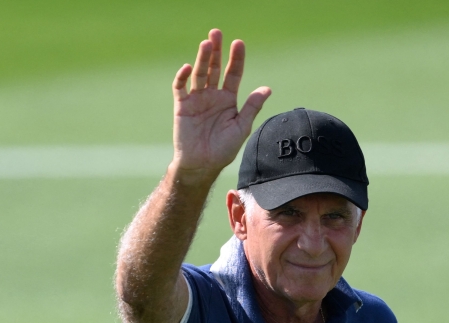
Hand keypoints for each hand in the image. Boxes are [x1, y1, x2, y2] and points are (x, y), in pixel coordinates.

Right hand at [171, 29, 270, 180]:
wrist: (203, 164)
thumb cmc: (224, 148)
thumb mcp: (242, 126)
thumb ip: (252, 106)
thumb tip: (267, 88)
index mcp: (228, 100)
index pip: (233, 74)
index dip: (236, 59)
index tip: (239, 43)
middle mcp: (212, 96)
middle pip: (215, 68)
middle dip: (216, 51)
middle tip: (217, 33)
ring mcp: (196, 99)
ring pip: (200, 73)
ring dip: (202, 58)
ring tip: (206, 43)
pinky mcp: (182, 105)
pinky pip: (181, 87)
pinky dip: (183, 77)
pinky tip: (189, 67)